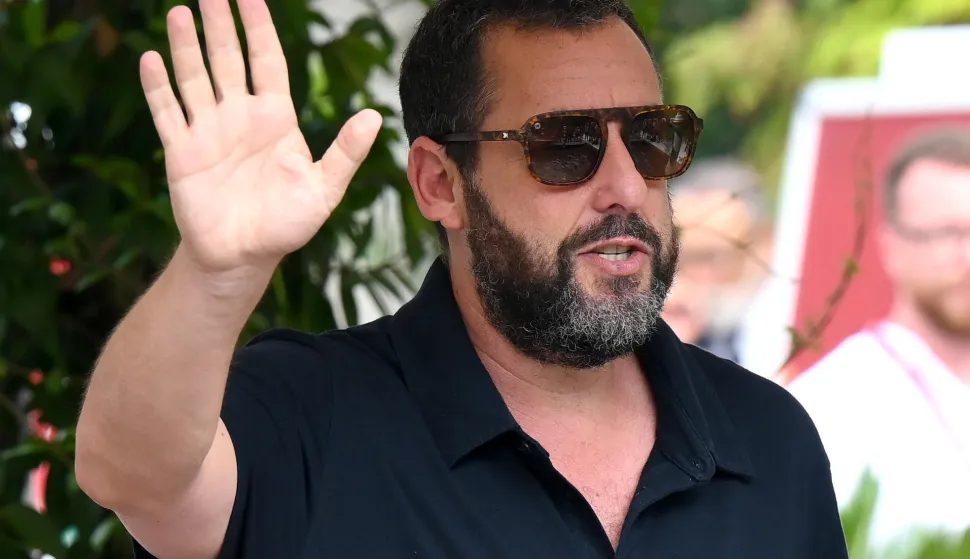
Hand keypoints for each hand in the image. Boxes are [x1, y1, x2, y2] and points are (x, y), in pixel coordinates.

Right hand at [140, 0, 381, 273]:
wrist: (244, 257)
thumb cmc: (287, 224)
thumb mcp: (324, 189)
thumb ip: (346, 153)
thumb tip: (375, 116)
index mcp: (275, 118)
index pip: (268, 61)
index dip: (260, 29)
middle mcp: (240, 116)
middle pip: (228, 59)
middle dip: (221, 25)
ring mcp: (208, 131)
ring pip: (195, 77)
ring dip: (186, 46)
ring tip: (180, 12)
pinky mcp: (182, 152)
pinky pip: (167, 112)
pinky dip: (158, 87)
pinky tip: (150, 59)